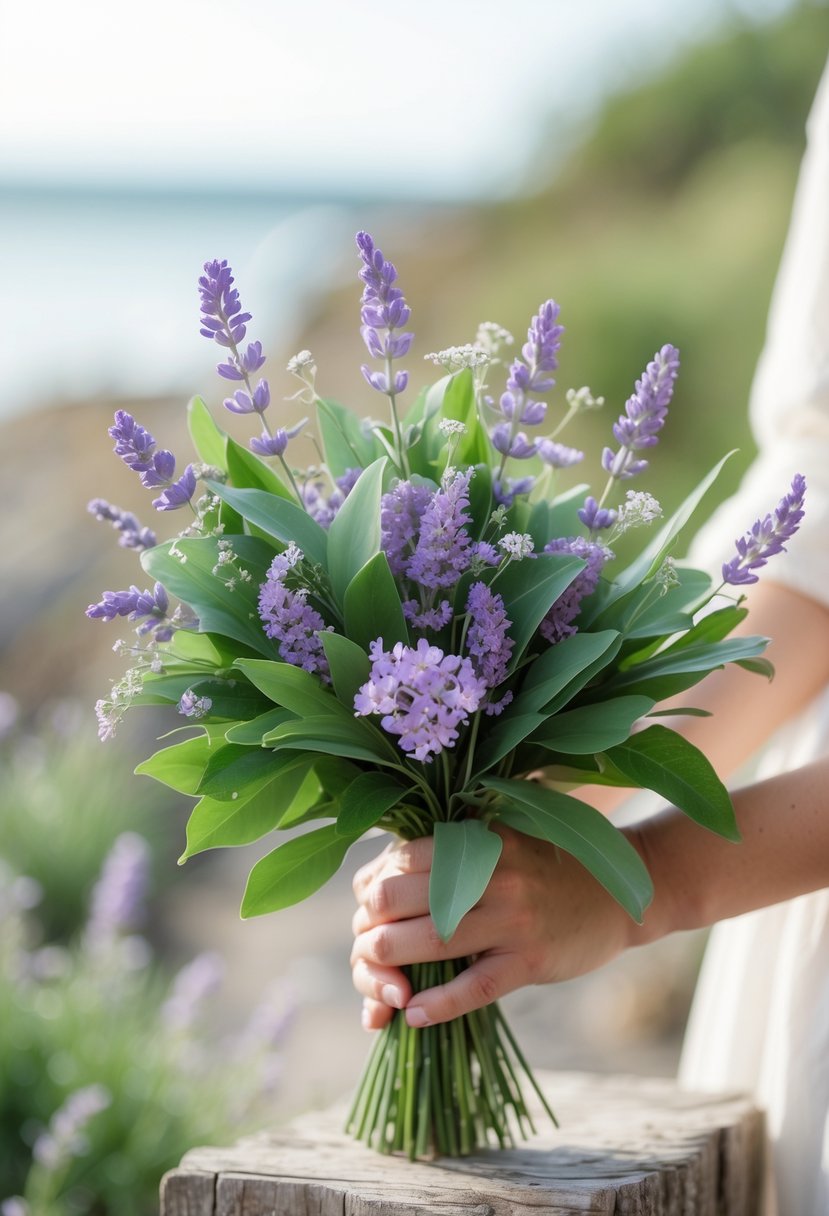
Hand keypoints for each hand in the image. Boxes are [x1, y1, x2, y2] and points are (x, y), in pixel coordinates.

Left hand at [351, 822, 637, 1029]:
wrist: (619, 892)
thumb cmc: (546, 866)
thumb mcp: (500, 840)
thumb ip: (448, 850)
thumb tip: (376, 877)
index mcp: (477, 836)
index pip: (398, 859)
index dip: (371, 886)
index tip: (367, 905)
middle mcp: (492, 872)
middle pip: (400, 899)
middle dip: (370, 925)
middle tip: (366, 941)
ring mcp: (513, 917)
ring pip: (428, 940)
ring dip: (387, 962)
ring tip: (376, 976)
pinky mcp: (531, 960)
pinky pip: (473, 987)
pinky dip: (437, 1004)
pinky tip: (414, 1014)